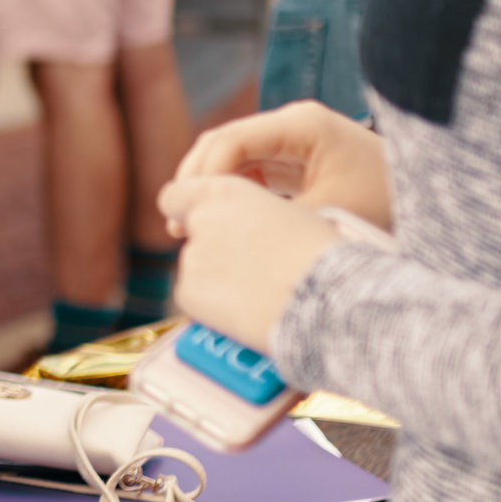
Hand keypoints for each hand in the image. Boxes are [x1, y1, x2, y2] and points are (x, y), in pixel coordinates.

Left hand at [158, 176, 341, 352]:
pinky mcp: (189, 293)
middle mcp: (201, 219)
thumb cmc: (319, 253)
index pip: (176, 195)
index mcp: (224, 191)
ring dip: (216, 277)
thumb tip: (243, 227)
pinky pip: (195, 298)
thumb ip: (250, 213)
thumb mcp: (284, 212)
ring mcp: (192, 257)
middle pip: (190, 234)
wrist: (324, 296)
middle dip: (210, 247)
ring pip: (196, 268)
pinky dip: (212, 305)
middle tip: (244, 266)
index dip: (185, 211)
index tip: (200, 225)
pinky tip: (244, 309)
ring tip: (257, 291)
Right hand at [171, 101, 392, 231]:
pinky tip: (223, 224)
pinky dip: (233, 194)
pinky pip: (252, 171)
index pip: (231, 140)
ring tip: (191, 229)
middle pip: (224, 143)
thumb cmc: (389, 203)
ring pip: (234, 158)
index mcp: (301, 124)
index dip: (202, 176)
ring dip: (212, 189)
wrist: (434, 198)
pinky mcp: (298, 160)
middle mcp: (293, 124)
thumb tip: (228, 241)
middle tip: (177, 225)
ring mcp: (294, 140)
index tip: (187, 215)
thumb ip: (275, 220)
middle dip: (197, 181)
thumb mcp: (328, 214)